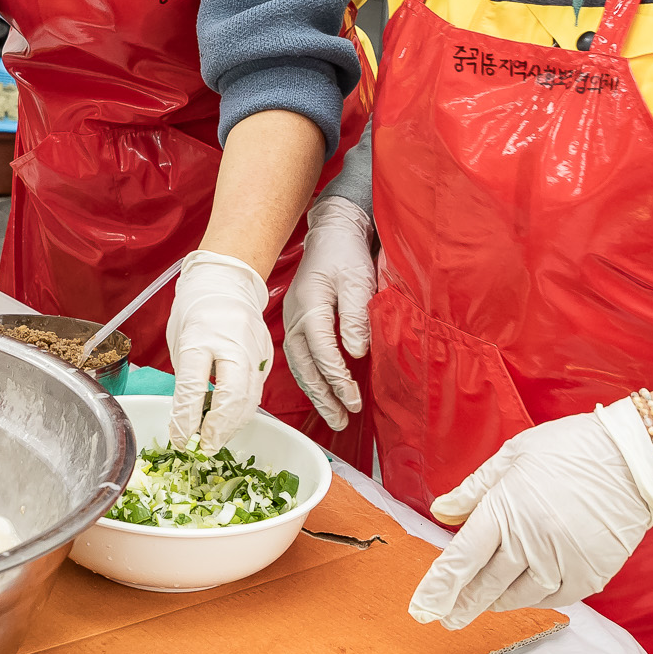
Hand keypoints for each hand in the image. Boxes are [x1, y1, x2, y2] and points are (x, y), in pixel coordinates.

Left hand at [165, 250, 270, 450]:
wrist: (227, 282)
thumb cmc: (198, 310)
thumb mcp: (180, 342)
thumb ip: (186, 380)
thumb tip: (186, 420)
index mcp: (201, 335)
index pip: (193, 384)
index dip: (186, 417)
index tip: (180, 438)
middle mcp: (232, 343)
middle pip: (232, 397)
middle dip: (217, 430)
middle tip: (203, 447)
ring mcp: (254, 350)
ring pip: (249, 401)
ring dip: (231, 426)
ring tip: (213, 440)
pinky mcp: (266, 359)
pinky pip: (256, 393)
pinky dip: (242, 413)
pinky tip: (229, 421)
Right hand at [283, 196, 373, 430]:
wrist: (331, 233)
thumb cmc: (346, 254)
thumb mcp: (358, 280)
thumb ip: (356, 316)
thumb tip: (356, 353)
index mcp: (309, 306)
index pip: (321, 350)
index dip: (336, 377)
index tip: (352, 398)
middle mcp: (296, 317)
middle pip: (304, 364)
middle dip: (322, 396)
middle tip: (341, 420)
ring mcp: (294, 320)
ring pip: (299, 365)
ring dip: (315, 393)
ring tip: (334, 416)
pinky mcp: (299, 322)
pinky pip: (300, 357)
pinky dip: (311, 378)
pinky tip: (323, 393)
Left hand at [407, 400, 652, 628]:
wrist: (634, 460)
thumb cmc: (571, 448)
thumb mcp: (512, 456)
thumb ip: (473, 489)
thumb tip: (441, 512)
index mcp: (505, 510)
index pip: (462, 559)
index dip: (438, 588)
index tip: (421, 610)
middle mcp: (530, 542)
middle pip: (486, 584)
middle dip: (461, 604)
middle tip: (444, 618)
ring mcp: (561, 562)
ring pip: (517, 596)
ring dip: (494, 604)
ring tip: (480, 607)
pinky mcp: (589, 575)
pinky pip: (552, 599)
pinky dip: (532, 601)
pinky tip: (521, 598)